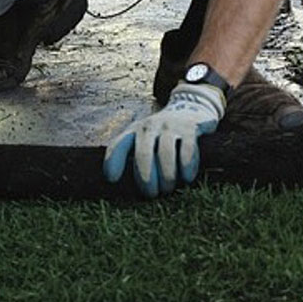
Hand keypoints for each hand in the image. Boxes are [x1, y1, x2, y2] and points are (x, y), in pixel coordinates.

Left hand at [103, 83, 224, 197]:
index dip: (113, 161)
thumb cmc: (160, 132)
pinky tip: (187, 178)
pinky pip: (187, 149)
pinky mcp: (190, 127)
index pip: (119, 145)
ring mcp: (170, 126)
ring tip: (168, 188)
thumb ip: (132, 154)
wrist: (189, 107)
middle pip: (143, 154)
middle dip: (146, 178)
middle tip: (151, 194)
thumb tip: (120, 184)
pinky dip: (187, 166)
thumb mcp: (143, 137)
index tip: (112, 179)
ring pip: (165, 153)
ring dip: (167, 175)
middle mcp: (150, 126)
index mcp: (134, 131)